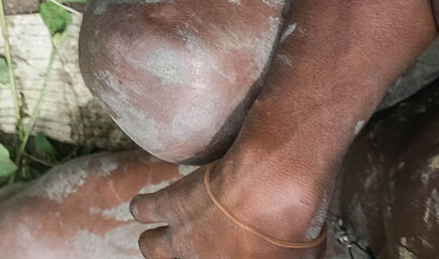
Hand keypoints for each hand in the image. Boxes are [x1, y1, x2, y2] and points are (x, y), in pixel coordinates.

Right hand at [131, 163, 326, 258]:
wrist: (273, 187)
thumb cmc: (297, 227)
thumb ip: (288, 258)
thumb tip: (289, 254)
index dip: (223, 258)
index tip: (230, 253)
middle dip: (182, 257)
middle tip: (199, 250)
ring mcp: (182, 238)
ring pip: (149, 247)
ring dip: (158, 242)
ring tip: (171, 234)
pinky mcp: (171, 205)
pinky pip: (141, 209)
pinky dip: (144, 209)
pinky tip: (153, 206)